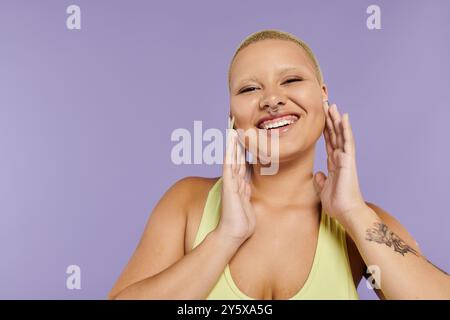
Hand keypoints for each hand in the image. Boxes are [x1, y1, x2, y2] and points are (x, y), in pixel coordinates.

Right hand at [215, 129, 255, 245]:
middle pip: (236, 156)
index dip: (243, 147)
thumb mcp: (248, 201)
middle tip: (236, 125)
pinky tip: (230, 144)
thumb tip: (248, 182)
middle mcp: (234, 180)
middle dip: (237, 141)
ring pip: (232, 158)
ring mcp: (231, 182)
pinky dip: (229, 155)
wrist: (234, 233)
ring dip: (233, 143)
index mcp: (240, 183)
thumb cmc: (242, 221)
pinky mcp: (229, 186)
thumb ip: (247, 190)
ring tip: (233, 128)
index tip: (244, 134)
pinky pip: (229, 167)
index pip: (241, 161)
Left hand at [313, 102, 365, 223]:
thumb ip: (321, 181)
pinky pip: (347, 142)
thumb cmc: (337, 204)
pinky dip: (345, 129)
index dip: (325, 130)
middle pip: (334, 135)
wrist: (346, 212)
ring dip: (336, 120)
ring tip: (332, 106)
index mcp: (334, 164)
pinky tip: (343, 117)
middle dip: (330, 120)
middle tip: (325, 105)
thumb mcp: (323, 190)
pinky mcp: (349, 161)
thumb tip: (319, 174)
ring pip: (341, 135)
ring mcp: (345, 158)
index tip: (321, 117)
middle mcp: (340, 158)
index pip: (329, 142)